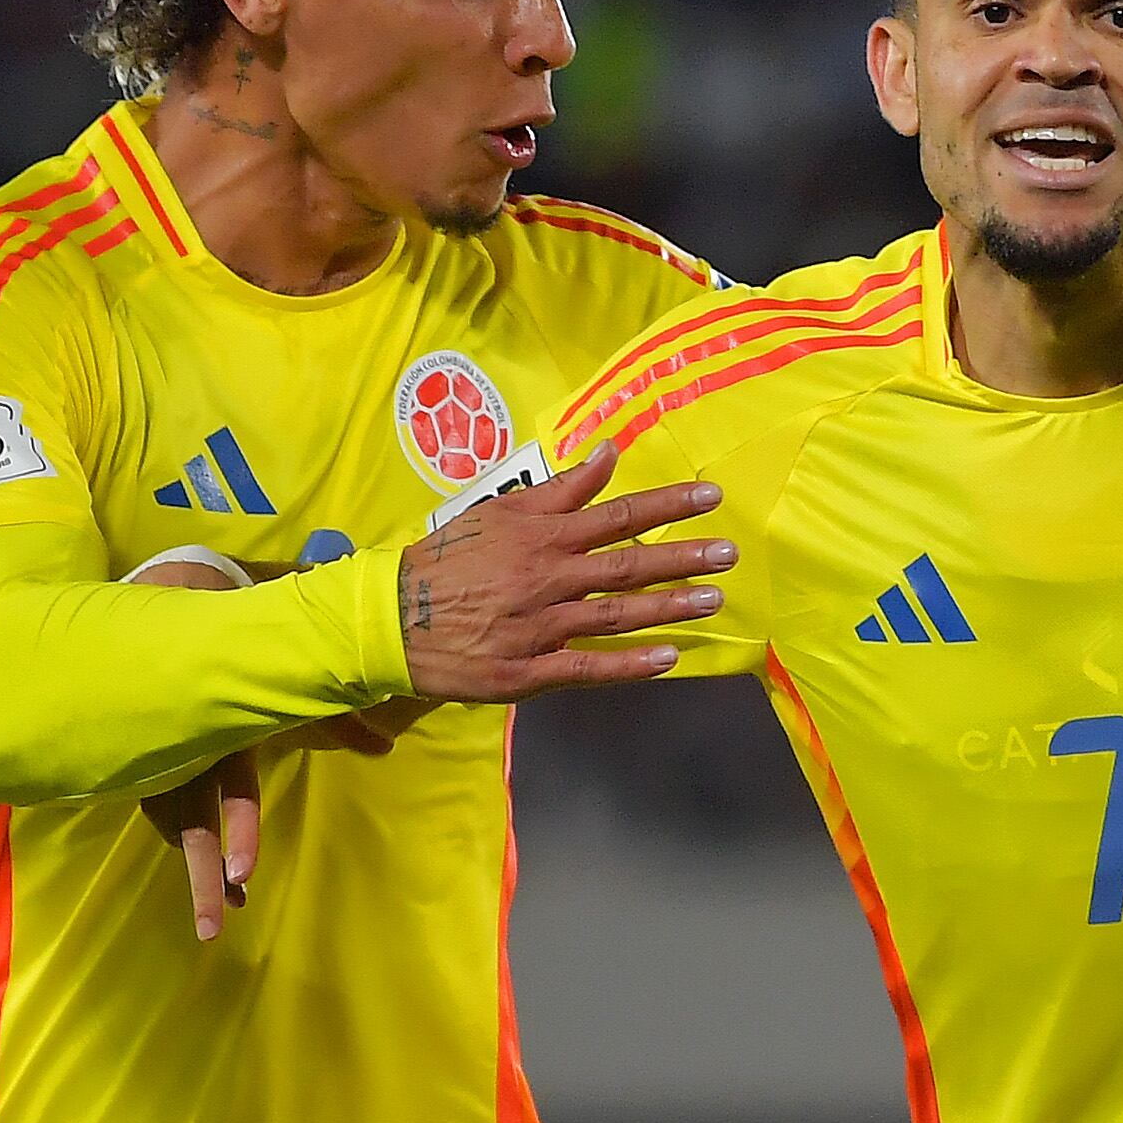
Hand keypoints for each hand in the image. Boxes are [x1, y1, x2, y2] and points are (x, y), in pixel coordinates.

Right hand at [124, 563, 444, 941]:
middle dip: (203, 877)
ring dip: (196, 872)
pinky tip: (205, 874)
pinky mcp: (149, 763)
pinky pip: (163, 809)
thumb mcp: (293, 679)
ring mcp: (163, 757)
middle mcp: (187, 747)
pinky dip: (183, 842)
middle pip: (190, 825)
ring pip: (174, 824)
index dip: (239, 829)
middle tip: (215, 927)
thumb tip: (387, 747)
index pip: (230, 786)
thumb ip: (339, 717)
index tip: (243, 874)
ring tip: (214, 920)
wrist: (181, 601)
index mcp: (223, 724)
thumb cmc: (246, 643)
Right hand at [395, 441, 733, 702]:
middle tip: (730, 554)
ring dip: (668, 608)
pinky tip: (667, 659)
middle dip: (682, 558)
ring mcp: (541, 627)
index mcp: (542, 537)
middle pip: (627, 565)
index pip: (617, 516)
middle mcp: (548, 578)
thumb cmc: (450, 560)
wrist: (392, 617)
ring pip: (615, 615)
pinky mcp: (529, 670)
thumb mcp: (499, 512)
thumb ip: (559, 489)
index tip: (711, 496)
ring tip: (713, 599)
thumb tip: (606, 453)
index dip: (667, 505)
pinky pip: (587, 667)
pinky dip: (628, 665)